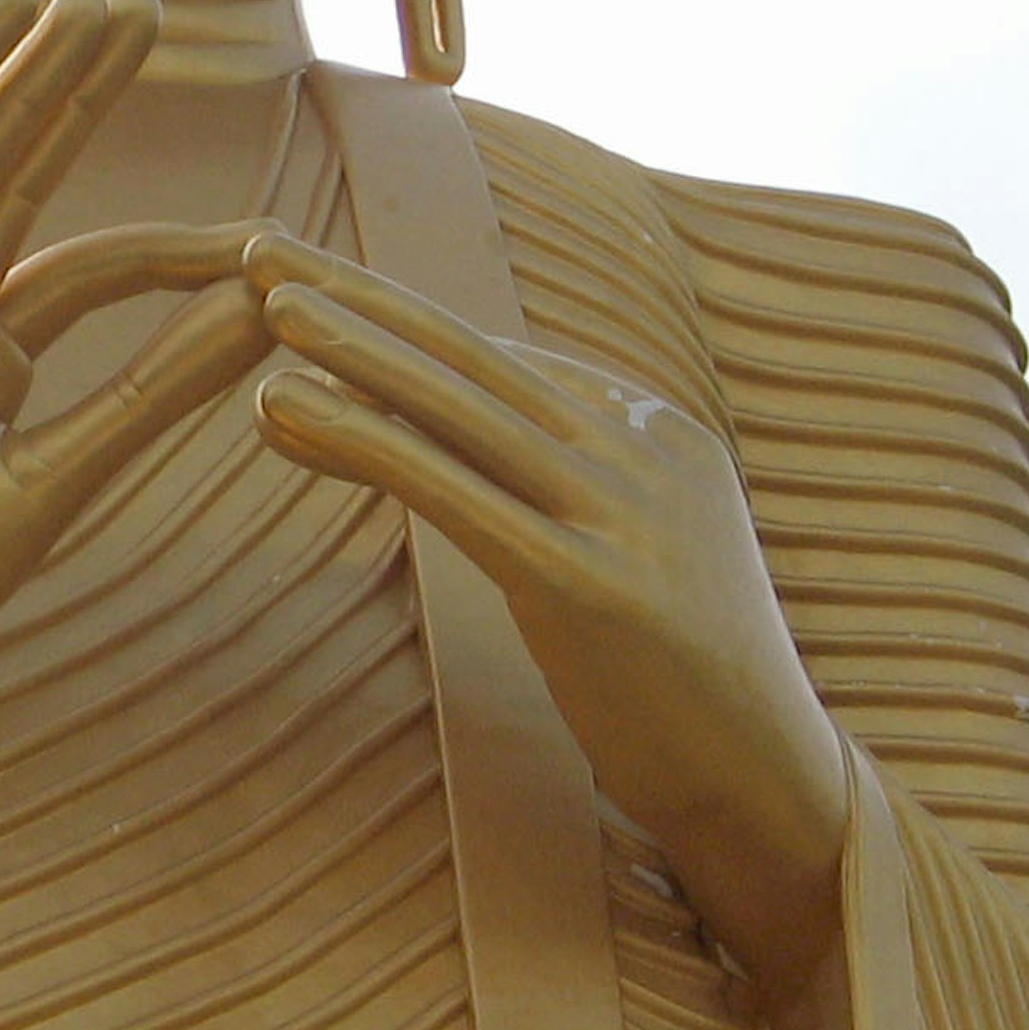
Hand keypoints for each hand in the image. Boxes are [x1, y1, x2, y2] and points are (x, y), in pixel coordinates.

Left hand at [247, 236, 852, 986]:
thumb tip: (466, 455)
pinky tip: (284, 405)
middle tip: (256, 245)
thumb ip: (566, 495)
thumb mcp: (631, 560)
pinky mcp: (589, 584)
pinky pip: (451, 491)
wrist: (772, 784)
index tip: (307, 279)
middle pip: (470, 356)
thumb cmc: (685, 689)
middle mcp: (640, 451)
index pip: (500, 361)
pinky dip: (361, 438)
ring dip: (351, 346)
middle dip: (358, 297)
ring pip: (458, 405)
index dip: (395, 317)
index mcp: (654, 433)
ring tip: (262, 303)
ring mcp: (621, 512)